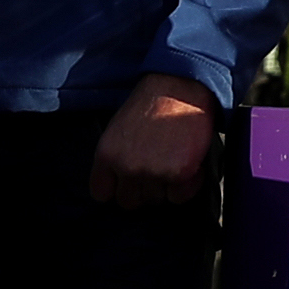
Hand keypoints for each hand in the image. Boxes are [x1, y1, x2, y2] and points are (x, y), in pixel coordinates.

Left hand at [86, 74, 220, 211]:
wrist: (180, 87)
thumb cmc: (150, 105)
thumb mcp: (117, 130)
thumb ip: (114, 158)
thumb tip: (117, 184)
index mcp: (106, 155)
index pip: (101, 193)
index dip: (116, 189)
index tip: (126, 183)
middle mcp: (126, 167)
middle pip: (129, 201)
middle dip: (142, 190)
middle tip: (155, 170)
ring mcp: (153, 172)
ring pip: (156, 200)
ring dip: (165, 187)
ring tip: (172, 161)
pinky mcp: (179, 174)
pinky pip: (180, 197)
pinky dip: (186, 186)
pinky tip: (187, 165)